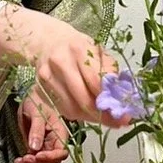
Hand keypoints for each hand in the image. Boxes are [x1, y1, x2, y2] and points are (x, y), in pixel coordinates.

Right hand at [0, 4, 122, 124]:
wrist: (48, 41)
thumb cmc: (78, 47)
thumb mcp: (98, 51)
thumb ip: (110, 71)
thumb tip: (122, 97)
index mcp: (78, 49)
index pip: (96, 82)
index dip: (110, 101)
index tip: (124, 115)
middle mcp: (60, 62)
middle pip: (83, 99)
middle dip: (102, 114)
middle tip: (116, 122)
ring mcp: (46, 76)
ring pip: (71, 109)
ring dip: (89, 117)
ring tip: (101, 116)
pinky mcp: (38, 88)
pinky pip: (61, 109)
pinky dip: (76, 114)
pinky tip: (84, 110)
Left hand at [14, 91, 69, 162]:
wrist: (30, 99)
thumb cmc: (37, 101)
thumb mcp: (37, 112)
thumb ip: (37, 130)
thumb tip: (35, 146)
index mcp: (59, 133)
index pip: (61, 152)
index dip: (51, 157)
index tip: (38, 156)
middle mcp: (54, 144)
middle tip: (26, 159)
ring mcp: (45, 149)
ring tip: (20, 162)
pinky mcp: (36, 152)